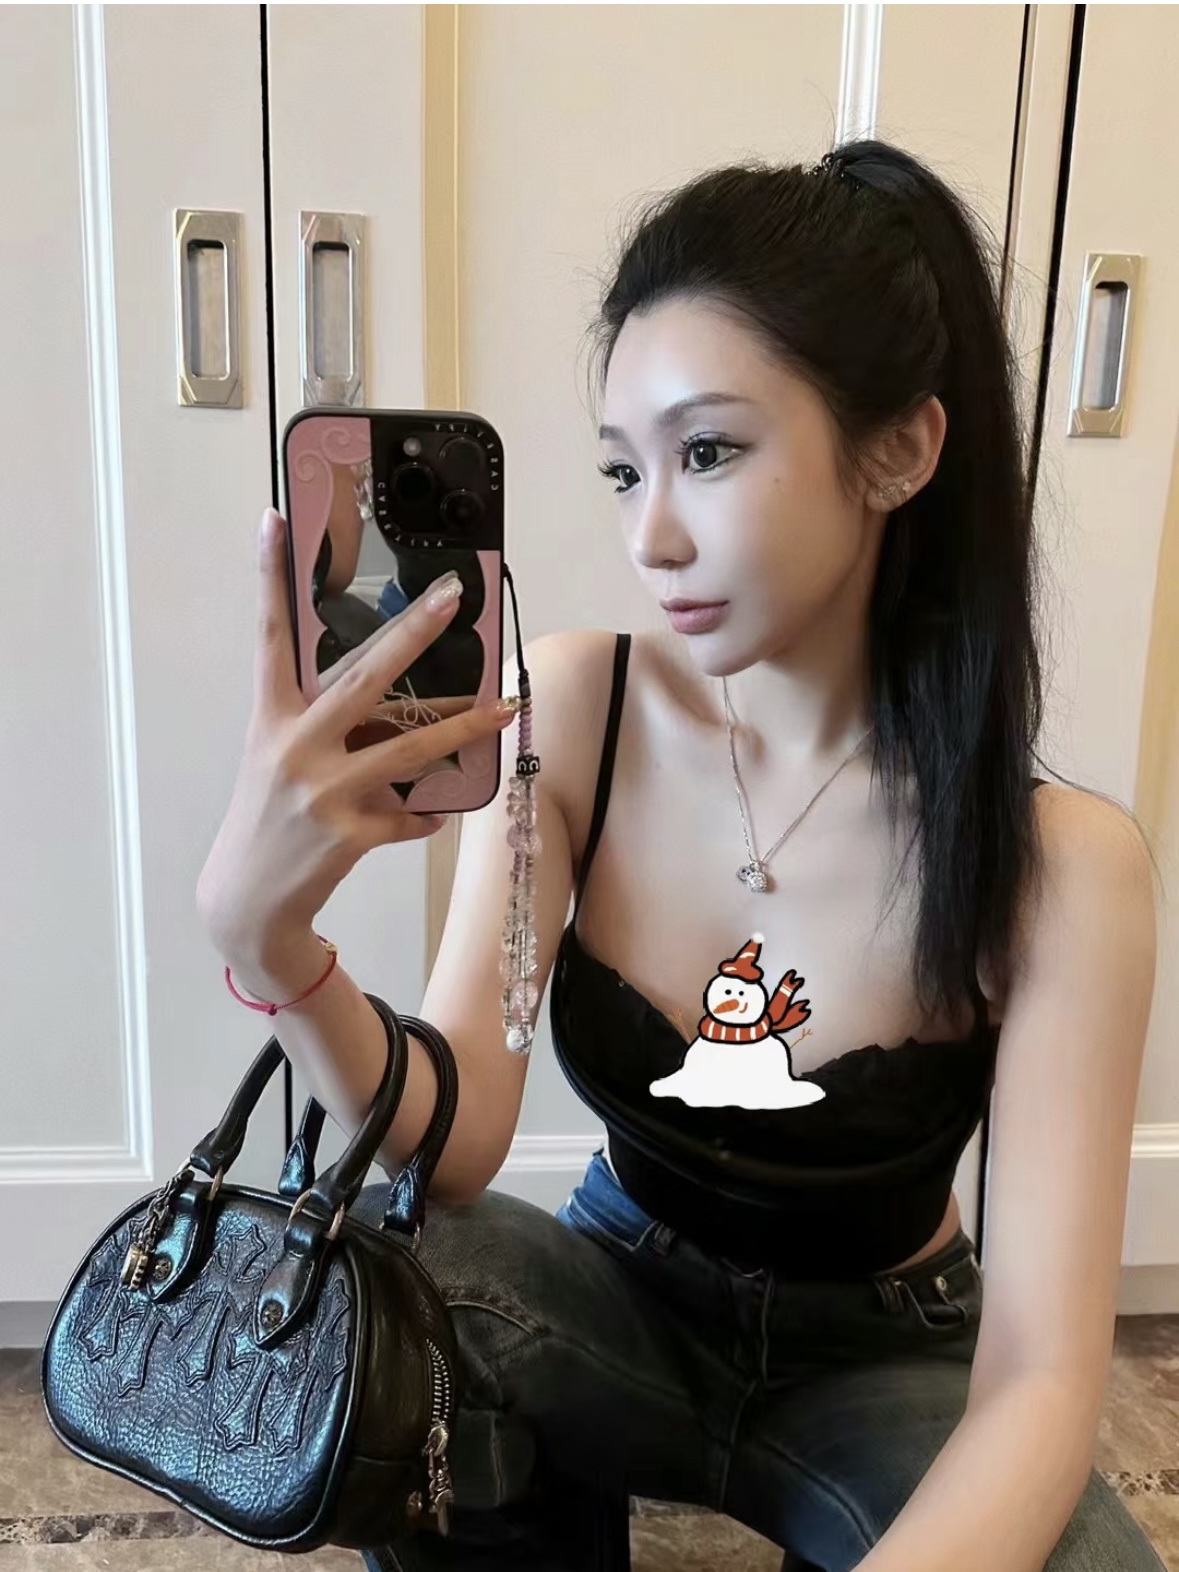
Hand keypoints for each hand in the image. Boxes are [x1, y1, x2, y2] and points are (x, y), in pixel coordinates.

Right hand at [195, 507, 514, 953]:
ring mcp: (323, 792)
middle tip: (453, 595)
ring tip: (505, 707)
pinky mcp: (349, 835)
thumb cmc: (269, 817)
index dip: (269, 578)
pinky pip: (410, 816)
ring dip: (465, 727)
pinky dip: (425, 815)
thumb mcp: (278, 759)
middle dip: (413, 632)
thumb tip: (392, 696)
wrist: (247, 902)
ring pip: (411, 750)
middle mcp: (295, 747)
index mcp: (272, 719)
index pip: (270, 637)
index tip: (273, 520)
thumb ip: (325, 723)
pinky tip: (434, 815)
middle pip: (365, 678)